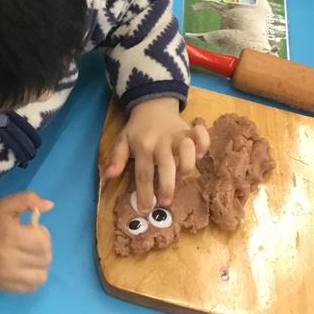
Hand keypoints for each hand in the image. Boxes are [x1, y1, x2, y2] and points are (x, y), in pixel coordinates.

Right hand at [0, 192, 53, 292]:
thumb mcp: (7, 204)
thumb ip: (29, 199)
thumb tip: (50, 205)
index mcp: (10, 236)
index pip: (43, 242)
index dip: (43, 235)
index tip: (32, 231)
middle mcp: (9, 259)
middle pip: (45, 259)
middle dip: (42, 248)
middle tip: (30, 243)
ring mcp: (8, 276)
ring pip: (42, 275)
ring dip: (39, 264)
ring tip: (29, 256)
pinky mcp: (7, 287)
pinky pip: (32, 286)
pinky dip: (33, 277)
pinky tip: (25, 268)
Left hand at [104, 98, 208, 212]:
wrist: (152, 104)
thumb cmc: (137, 129)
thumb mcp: (122, 140)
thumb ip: (117, 158)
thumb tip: (109, 175)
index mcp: (143, 146)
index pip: (143, 173)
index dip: (144, 193)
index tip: (145, 209)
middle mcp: (161, 142)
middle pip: (166, 166)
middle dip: (167, 187)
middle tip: (165, 203)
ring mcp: (177, 136)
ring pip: (187, 151)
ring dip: (187, 166)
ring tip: (182, 178)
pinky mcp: (189, 130)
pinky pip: (201, 136)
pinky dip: (204, 144)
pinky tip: (200, 155)